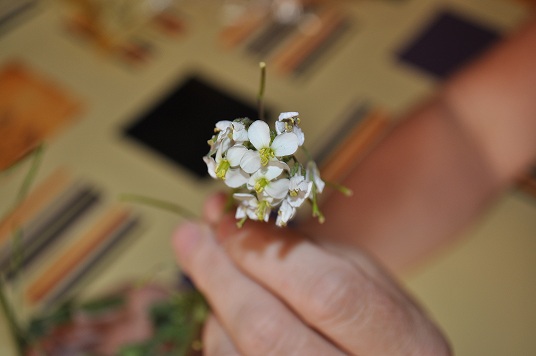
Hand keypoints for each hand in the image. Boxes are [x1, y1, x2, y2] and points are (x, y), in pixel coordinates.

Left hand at [172, 194, 450, 354]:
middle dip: (220, 274)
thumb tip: (227, 219)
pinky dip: (217, 335)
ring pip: (241, 355)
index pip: (327, 293)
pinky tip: (221, 310)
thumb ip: (305, 249)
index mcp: (404, 344)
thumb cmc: (378, 323)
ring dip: (212, 303)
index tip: (227, 221)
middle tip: (190, 236)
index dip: (266, 252)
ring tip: (204, 265)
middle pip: (270, 333)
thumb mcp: (365, 278)